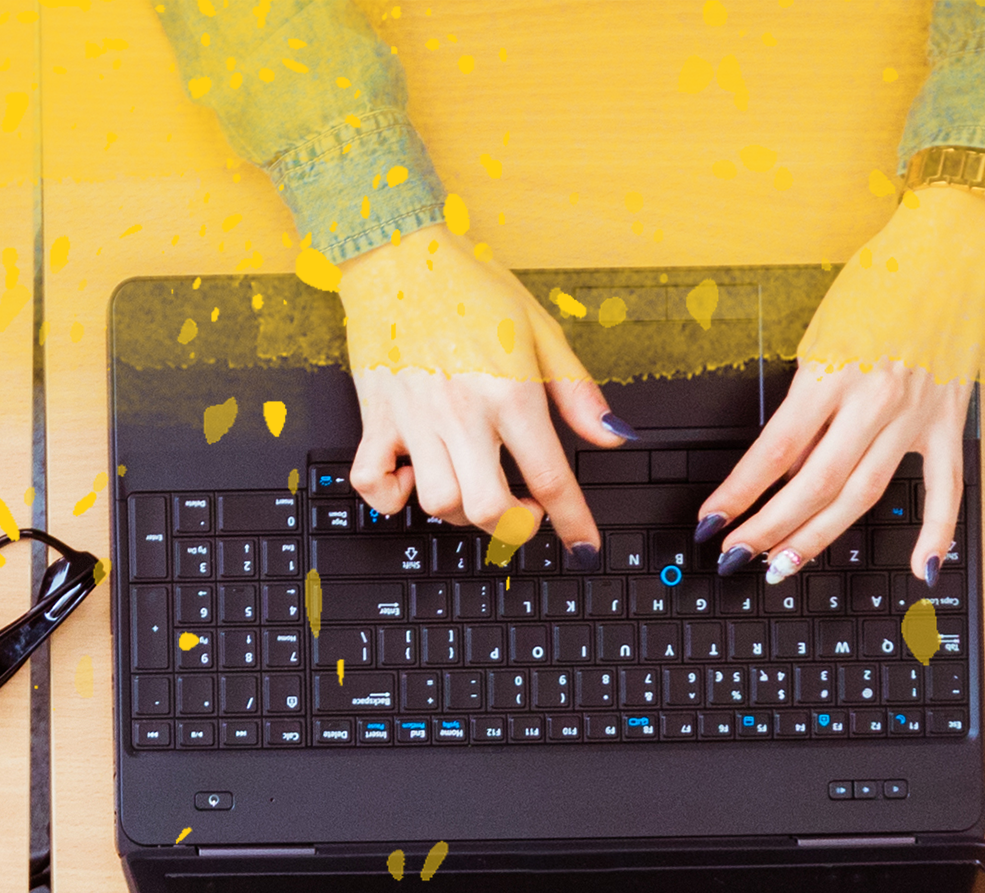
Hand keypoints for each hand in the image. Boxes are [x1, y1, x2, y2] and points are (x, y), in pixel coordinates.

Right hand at [336, 225, 627, 566]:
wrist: (400, 254)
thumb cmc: (469, 287)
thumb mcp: (541, 332)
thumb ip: (578, 393)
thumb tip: (614, 436)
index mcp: (509, 392)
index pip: (550, 478)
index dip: (574, 522)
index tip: (584, 545)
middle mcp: (460, 411)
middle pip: (488, 508)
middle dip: (514, 525)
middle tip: (523, 509)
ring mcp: (413, 417)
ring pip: (437, 503)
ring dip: (461, 511)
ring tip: (474, 484)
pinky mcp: (375, 416)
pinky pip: (370, 482)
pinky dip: (390, 497)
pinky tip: (413, 478)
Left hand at [693, 186, 984, 586]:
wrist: (948, 251)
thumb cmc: (880, 282)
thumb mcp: (822, 332)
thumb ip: (807, 397)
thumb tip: (783, 460)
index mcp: (832, 370)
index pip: (776, 450)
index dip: (739, 493)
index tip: (712, 522)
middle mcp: (873, 398)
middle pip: (813, 483)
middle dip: (769, 528)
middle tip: (737, 557)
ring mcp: (914, 415)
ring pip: (863, 494)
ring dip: (821, 536)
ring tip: (784, 566)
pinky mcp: (948, 422)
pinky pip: (944, 489)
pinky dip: (934, 533)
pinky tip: (918, 569)